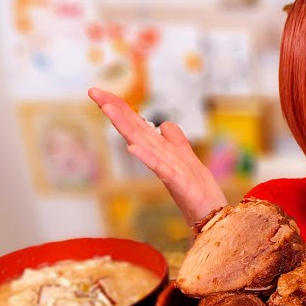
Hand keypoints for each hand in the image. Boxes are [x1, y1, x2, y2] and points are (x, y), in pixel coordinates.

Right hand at [88, 87, 226, 223]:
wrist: (212, 213)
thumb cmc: (197, 190)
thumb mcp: (187, 157)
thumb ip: (175, 140)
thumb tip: (164, 125)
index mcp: (160, 149)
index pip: (137, 123)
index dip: (120, 107)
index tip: (99, 92)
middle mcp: (158, 156)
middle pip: (133, 129)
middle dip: (114, 109)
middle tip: (93, 92)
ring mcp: (166, 168)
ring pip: (142, 143)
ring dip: (124, 126)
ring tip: (107, 109)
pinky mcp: (177, 182)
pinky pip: (159, 167)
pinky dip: (146, 157)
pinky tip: (132, 148)